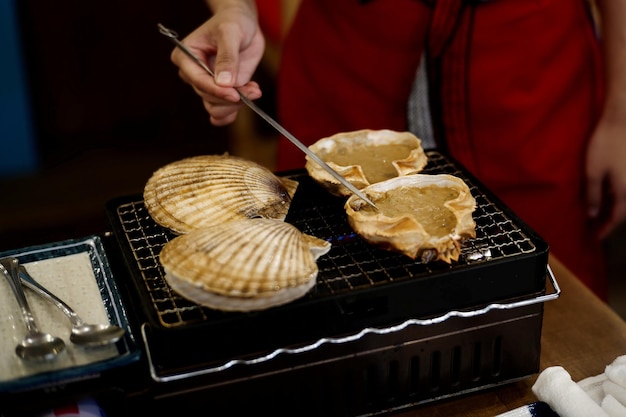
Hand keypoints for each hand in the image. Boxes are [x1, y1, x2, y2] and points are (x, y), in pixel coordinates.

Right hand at [171, 2, 264, 124]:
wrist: (243, 25)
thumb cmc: (233, 22)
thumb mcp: (230, 33)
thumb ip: (227, 57)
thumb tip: (224, 83)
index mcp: (185, 57)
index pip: (198, 80)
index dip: (217, 90)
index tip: (235, 94)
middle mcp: (192, 74)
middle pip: (208, 97)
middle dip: (232, 97)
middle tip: (254, 90)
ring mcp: (207, 85)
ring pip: (215, 108)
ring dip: (236, 106)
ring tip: (254, 90)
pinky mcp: (220, 92)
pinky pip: (221, 113)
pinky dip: (234, 111)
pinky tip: (248, 99)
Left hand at [586, 115, 625, 238]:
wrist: (621, 120)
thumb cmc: (605, 144)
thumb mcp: (593, 172)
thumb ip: (593, 194)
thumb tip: (593, 215)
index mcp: (625, 190)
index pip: (616, 217)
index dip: (606, 228)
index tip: (595, 237)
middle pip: (623, 210)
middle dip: (610, 220)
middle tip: (596, 227)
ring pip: (625, 199)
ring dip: (614, 208)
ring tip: (599, 214)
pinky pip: (625, 188)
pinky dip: (616, 196)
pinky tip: (606, 195)